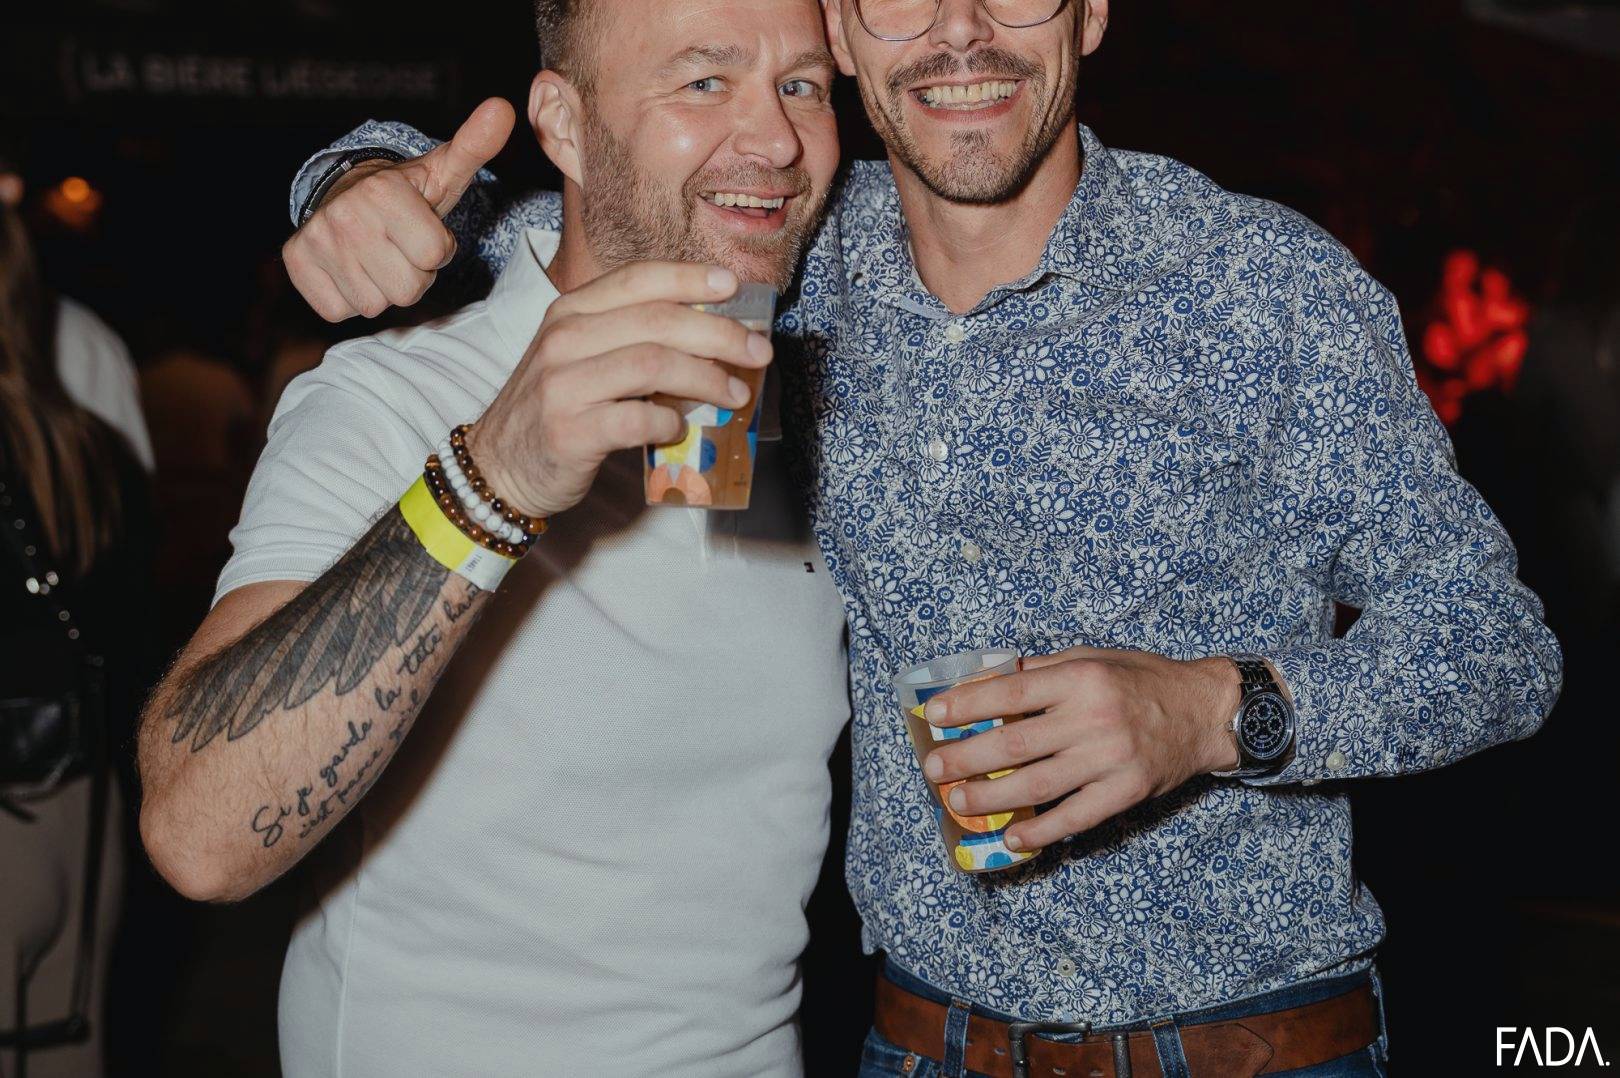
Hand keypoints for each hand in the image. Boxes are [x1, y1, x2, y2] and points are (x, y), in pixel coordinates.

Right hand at [282, 97, 514, 320]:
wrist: (345, 193)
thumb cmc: (406, 194)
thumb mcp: (443, 170)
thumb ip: (474, 145)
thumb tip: (503, 108)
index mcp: (384, 191)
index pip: (436, 256)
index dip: (437, 250)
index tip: (423, 230)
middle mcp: (345, 214)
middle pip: (408, 289)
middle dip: (412, 275)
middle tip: (400, 248)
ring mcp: (317, 240)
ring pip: (375, 305)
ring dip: (382, 288)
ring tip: (376, 257)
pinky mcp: (296, 263)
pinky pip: (340, 311)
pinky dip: (349, 298)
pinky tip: (350, 269)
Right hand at [464, 261, 772, 516]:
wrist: (499, 466)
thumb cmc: (555, 407)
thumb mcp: (581, 355)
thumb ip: (631, 337)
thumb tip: (713, 334)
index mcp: (571, 311)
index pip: (638, 279)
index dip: (690, 278)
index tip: (733, 286)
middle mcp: (564, 339)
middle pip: (658, 321)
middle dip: (720, 334)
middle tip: (758, 351)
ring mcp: (563, 384)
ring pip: (653, 365)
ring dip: (707, 378)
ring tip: (736, 394)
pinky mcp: (570, 432)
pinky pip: (636, 419)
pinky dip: (669, 423)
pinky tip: (680, 429)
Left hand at [920, 647, 1243, 852]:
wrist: (1205, 711)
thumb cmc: (1142, 680)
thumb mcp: (1092, 658)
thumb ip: (1042, 672)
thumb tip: (986, 681)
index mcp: (1080, 678)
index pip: (1011, 693)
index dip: (967, 705)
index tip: (934, 716)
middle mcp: (1093, 718)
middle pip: (1015, 743)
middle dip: (966, 757)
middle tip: (933, 769)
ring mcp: (1111, 759)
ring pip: (1038, 785)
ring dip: (991, 797)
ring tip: (958, 801)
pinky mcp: (1126, 791)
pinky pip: (1076, 817)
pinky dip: (1041, 830)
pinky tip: (1011, 837)